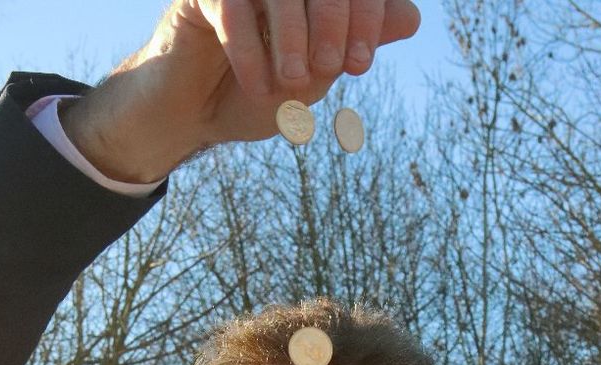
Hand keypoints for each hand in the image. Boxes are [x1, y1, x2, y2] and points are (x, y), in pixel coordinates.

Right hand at [62, 0, 420, 183]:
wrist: (190, 117)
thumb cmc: (253, 95)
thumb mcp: (313, 79)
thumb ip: (353, 46)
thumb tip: (409, 16)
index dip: (366, 15)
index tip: (357, 66)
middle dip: (334, 18)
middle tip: (330, 67)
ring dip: (293, 34)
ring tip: (291, 83)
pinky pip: (233, 8)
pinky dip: (250, 50)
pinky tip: (258, 87)